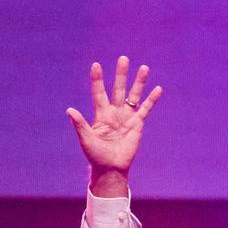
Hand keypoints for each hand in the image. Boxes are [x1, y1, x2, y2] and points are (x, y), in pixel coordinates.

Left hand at [67, 55, 161, 197]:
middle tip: (123, 58)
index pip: (99, 93)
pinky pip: (145, 109)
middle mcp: (114, 112)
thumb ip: (80, 124)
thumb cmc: (96, 155)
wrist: (111, 168)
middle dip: (121, 74)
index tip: (96, 65)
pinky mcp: (137, 124)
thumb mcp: (86, 139)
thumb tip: (69, 110)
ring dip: (139, 83)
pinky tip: (158, 89)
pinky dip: (152, 100)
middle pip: (118, 89)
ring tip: (144, 68)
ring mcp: (127, 117)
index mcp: (101, 114)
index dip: (98, 80)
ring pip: (133, 96)